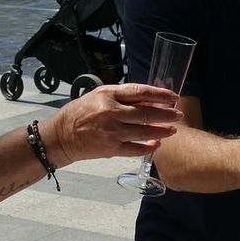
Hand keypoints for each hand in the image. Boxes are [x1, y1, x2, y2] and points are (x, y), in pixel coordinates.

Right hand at [42, 84, 181, 162]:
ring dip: (161, 131)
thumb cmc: (80, 113)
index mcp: (108, 95)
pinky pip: (135, 148)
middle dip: (166, 114)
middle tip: (178, 114)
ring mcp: (111, 132)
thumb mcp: (99, 96)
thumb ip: (122, 97)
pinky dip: (148, 147)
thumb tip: (148, 100)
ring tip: (173, 130)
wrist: (61, 136)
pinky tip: (156, 144)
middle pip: (146, 113)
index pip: (140, 92)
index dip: (160, 95)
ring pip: (144, 131)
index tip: (172, 97)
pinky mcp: (110, 148)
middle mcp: (111, 112)